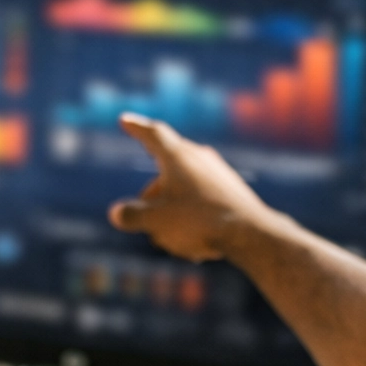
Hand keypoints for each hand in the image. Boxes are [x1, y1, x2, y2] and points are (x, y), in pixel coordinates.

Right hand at [107, 115, 275, 261]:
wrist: (249, 233)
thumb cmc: (199, 222)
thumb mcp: (157, 222)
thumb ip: (133, 216)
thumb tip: (116, 214)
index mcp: (177, 156)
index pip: (152, 134)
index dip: (135, 128)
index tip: (124, 120)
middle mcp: (199, 157)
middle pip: (166, 168)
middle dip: (153, 194)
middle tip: (145, 216)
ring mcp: (218, 171)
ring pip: (184, 187)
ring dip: (172, 209)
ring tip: (169, 238)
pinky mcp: (231, 189)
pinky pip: (202, 198)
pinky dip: (191, 215)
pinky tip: (194, 244)